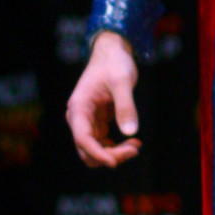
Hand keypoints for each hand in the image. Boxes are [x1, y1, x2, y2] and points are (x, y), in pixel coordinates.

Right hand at [66, 30, 142, 166]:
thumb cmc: (115, 63)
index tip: (114, 163)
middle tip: (135, 148)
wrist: (112, 52)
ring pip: (96, 149)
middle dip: (109, 155)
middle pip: (87, 149)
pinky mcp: (97, 122)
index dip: (97, 153)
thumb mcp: (122, 81)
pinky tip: (133, 142)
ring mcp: (87, 121)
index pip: (82, 138)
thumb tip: (130, 132)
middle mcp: (79, 117)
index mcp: (79, 107)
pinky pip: (103, 143)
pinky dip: (117, 147)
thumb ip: (126, 106)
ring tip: (136, 146)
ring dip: (115, 153)